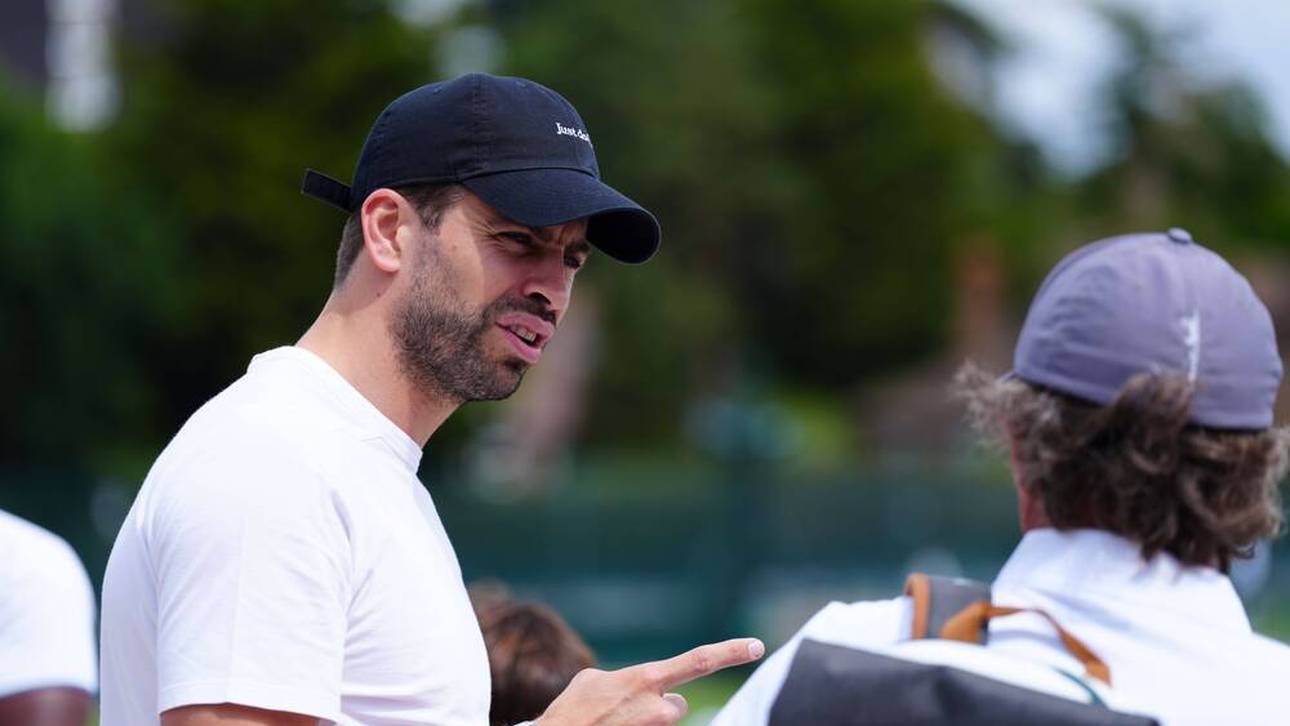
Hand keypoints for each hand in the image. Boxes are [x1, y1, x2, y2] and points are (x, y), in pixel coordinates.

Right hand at [534, 637, 764, 725]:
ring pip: (662, 722)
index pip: (700, 661)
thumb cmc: (572, 710)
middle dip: (658, 706)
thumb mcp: (595, 680)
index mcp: (647, 679)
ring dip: (643, 721)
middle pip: (677, 704)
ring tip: (612, 722)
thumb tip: (638, 685)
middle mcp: (658, 706)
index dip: (731, 652)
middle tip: (625, 711)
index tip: (757, 646)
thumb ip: (627, 678)